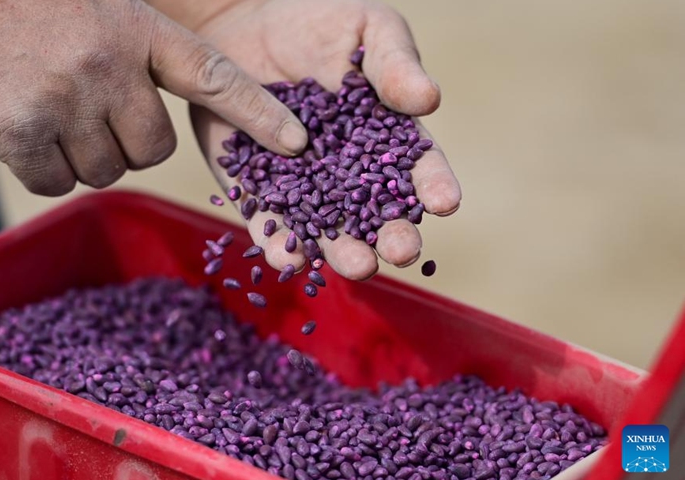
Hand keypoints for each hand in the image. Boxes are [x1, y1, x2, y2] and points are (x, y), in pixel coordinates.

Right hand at [0, 0, 306, 195]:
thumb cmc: (24, 2)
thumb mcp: (100, 9)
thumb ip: (138, 61)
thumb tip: (155, 132)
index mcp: (137, 31)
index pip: (214, 78)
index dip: (258, 114)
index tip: (296, 143)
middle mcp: (108, 67)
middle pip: (152, 150)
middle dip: (129, 142)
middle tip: (92, 109)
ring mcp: (64, 102)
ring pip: (104, 171)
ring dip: (82, 154)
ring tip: (48, 106)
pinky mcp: (18, 133)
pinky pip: (55, 183)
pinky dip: (42, 168)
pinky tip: (20, 126)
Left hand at [183, 0, 461, 279]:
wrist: (238, 20)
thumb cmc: (313, 20)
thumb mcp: (365, 29)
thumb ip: (395, 63)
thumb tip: (429, 100)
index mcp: (383, 135)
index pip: (416, 166)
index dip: (433, 184)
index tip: (446, 202)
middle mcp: (347, 171)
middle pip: (375, 212)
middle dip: (392, 234)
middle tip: (400, 250)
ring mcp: (300, 184)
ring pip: (326, 227)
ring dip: (341, 250)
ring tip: (356, 266)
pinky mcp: (255, 187)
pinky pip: (267, 220)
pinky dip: (276, 243)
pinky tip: (286, 261)